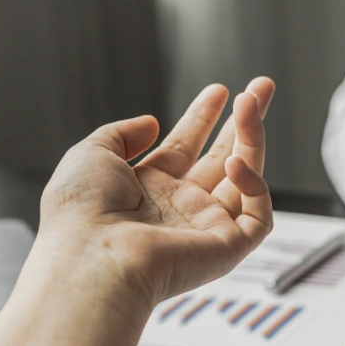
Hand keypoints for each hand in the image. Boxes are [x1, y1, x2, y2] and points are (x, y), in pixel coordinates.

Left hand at [36, 78, 275, 309]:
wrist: (94, 258)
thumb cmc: (82, 214)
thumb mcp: (90, 154)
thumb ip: (122, 133)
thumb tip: (151, 122)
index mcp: (148, 189)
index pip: (185, 147)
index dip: (204, 117)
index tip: (220, 91)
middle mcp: (180, 207)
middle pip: (224, 158)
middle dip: (245, 122)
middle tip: (262, 87)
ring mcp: (206, 227)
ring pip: (247, 179)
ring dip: (253, 138)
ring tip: (250, 104)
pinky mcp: (229, 247)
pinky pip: (259, 215)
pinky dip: (255, 185)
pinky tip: (239, 163)